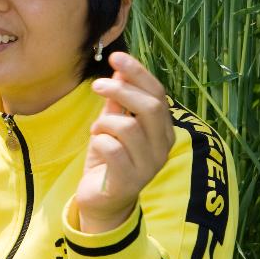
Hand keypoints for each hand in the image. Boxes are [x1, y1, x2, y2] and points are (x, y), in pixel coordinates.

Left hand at [75, 52, 174, 232]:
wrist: (102, 201)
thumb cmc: (109, 160)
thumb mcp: (113, 126)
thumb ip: (119, 102)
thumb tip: (120, 71)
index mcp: (162, 129)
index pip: (158, 95)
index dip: (138, 73)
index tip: (116, 57)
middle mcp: (162, 147)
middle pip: (150, 108)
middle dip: (122, 91)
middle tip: (97, 85)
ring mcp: (148, 166)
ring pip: (129, 128)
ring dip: (105, 122)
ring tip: (97, 129)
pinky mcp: (129, 181)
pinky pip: (113, 150)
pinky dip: (100, 141)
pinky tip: (97, 145)